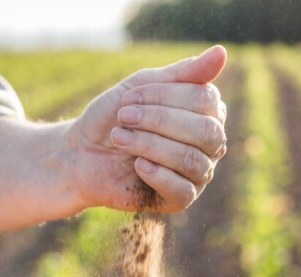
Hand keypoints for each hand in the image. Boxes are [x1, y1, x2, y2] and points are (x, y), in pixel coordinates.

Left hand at [65, 45, 227, 212]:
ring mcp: (198, 173)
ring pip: (192, 159)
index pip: (205, 98)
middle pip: (206, 131)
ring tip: (119, 138)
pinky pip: (184, 190)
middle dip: (159, 121)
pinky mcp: (180, 199)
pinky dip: (158, 174)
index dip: (165, 96)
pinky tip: (137, 165)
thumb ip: (180, 74)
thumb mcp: (141, 87)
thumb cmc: (112, 118)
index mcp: (206, 112)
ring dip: (149, 145)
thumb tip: (221, 53)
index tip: (127, 97)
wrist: (80, 154)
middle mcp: (209, 144)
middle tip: (124, 117)